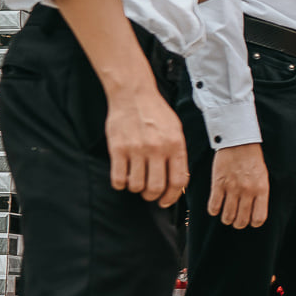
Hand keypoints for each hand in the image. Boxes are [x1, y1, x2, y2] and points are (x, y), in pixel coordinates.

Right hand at [104, 83, 187, 206]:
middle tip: (148, 193)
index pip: (177, 181)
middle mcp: (157, 148)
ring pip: (136, 185)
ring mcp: (136, 149)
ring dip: (135, 189)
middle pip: (155, 187)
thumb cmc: (156, 113)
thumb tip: (178, 182)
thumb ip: (177, 154)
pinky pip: (118, 178)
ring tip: (135, 181)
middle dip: (152, 196)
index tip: (165, 201)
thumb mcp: (176, 130)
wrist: (133, 94)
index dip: (171, 197)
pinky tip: (122, 176)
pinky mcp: (118, 148)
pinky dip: (120, 184)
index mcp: (175, 145)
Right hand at [208, 143, 268, 228]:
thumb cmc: (252, 160)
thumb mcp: (262, 177)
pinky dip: (214, 210)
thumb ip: (259, 194)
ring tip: (226, 216)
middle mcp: (248, 191)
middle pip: (241, 220)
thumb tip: (254, 212)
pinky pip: (214, 206)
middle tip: (235, 220)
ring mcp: (232, 188)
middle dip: (238, 224)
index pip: (258, 218)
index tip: (249, 220)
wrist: (239, 142)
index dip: (253, 222)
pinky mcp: (218, 184)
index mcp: (261, 190)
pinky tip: (215, 208)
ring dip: (226, 219)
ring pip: (227, 216)